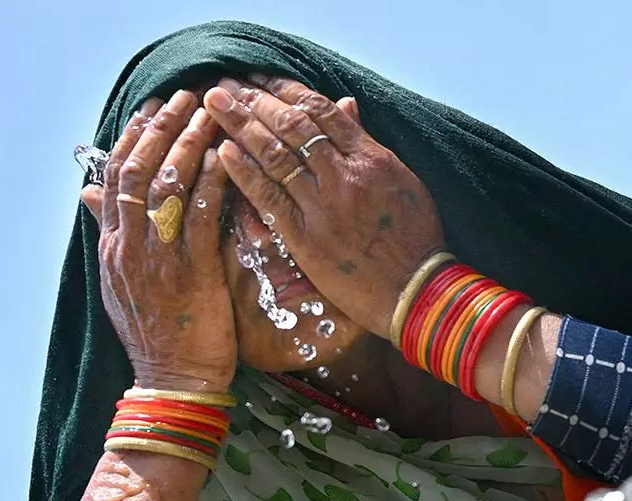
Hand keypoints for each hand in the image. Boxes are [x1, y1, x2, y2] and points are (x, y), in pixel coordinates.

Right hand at [82, 90, 234, 390]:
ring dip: (188, 142)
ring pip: (167, 186)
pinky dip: (212, 182)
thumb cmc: (158, 334)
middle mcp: (129, 247)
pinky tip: (226, 158)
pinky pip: (201, 216)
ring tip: (208, 112)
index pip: (115, 178)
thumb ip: (111, 234)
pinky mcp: (191, 273)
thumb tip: (90, 194)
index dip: (133, 138)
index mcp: (113, 248)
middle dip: (161, 127)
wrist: (173, 382)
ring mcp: (158, 259)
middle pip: (138, 171)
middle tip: (185, 96)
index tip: (150, 109)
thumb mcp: (121, 282)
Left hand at [204, 76, 446, 339]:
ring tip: (216, 104)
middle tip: (227, 84)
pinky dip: (245, 173)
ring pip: (276, 155)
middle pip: (292, 125)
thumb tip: (345, 105)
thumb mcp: (403, 181)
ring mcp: (324, 206)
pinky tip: (224, 151)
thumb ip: (369, 144)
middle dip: (256, 100)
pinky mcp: (306, 238)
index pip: (322, 112)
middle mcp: (345, 175)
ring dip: (242, 125)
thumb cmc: (416, 239)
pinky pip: (270, 198)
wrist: (416, 290)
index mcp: (371, 158)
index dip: (287, 91)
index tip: (262, 80)